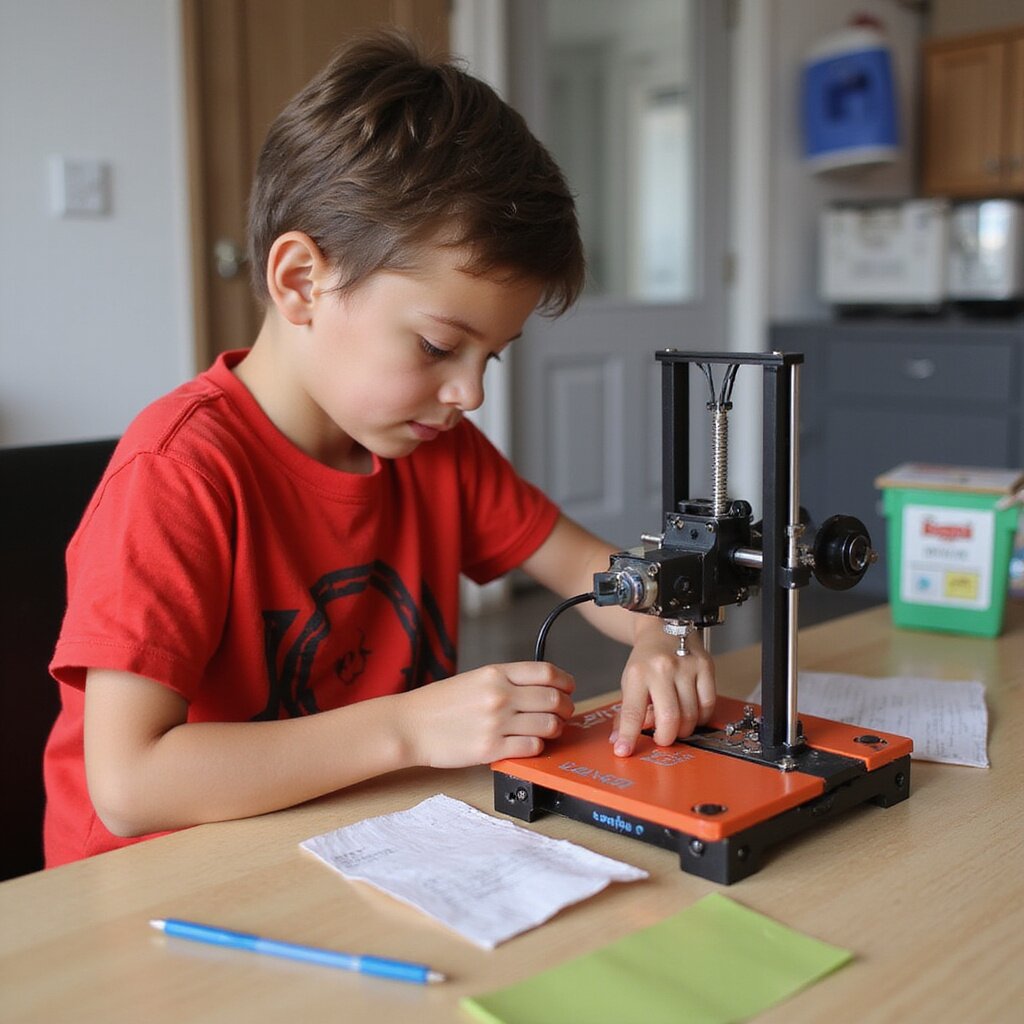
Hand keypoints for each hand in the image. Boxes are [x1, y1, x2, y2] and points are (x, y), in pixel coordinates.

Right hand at [403, 661, 574, 768]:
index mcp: (496, 673)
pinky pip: (532, 748)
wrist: (410, 726)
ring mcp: (496, 723)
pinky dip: (537, 746)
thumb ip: (507, 680)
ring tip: (549, 730)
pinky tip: (529, 744)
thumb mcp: (475, 678)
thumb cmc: (440, 703)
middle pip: (554, 699)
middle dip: (566, 708)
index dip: (566, 682)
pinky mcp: (491, 750)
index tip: (569, 688)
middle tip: (564, 713)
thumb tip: (542, 687)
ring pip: (548, 725)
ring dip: (555, 729)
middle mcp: (500, 695)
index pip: (547, 672)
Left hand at [610, 622, 715, 756]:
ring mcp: (686, 667)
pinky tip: (691, 713)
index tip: (624, 751)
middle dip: (665, 737)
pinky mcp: (705, 666)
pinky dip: (700, 717)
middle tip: (662, 738)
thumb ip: (627, 712)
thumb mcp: (629, 682)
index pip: (632, 712)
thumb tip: (620, 740)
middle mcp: (662, 668)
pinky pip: (708, 704)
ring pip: (691, 715)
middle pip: (669, 718)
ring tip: (676, 723)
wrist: (662, 628)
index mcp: (638, 673)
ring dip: (683, 728)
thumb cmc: (645, 659)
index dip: (629, 736)